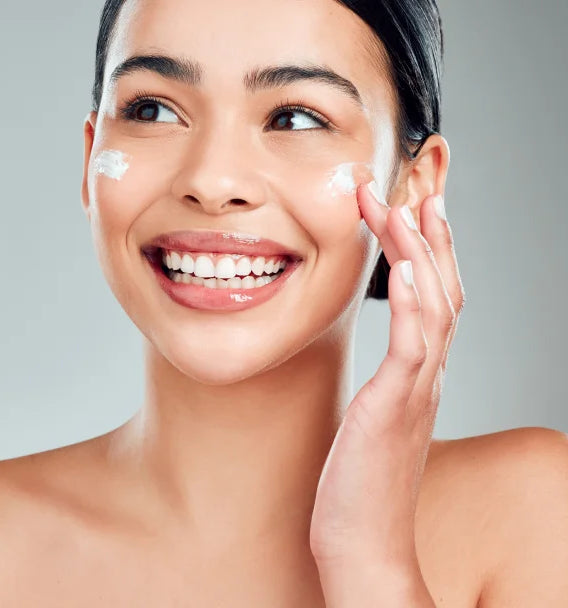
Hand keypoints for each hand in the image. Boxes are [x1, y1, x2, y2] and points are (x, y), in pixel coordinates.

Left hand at [308, 182, 464, 604]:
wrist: (361, 541)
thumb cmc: (359, 486)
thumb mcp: (372, 424)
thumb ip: (385, 392)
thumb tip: (380, 375)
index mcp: (418, 378)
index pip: (433, 302)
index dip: (427, 256)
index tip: (411, 214)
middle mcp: (426, 378)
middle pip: (441, 292)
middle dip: (428, 238)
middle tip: (414, 191)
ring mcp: (416, 391)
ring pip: (433, 307)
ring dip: (420, 254)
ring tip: (406, 208)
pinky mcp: (396, 408)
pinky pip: (413, 347)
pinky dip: (414, 304)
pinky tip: (406, 269)